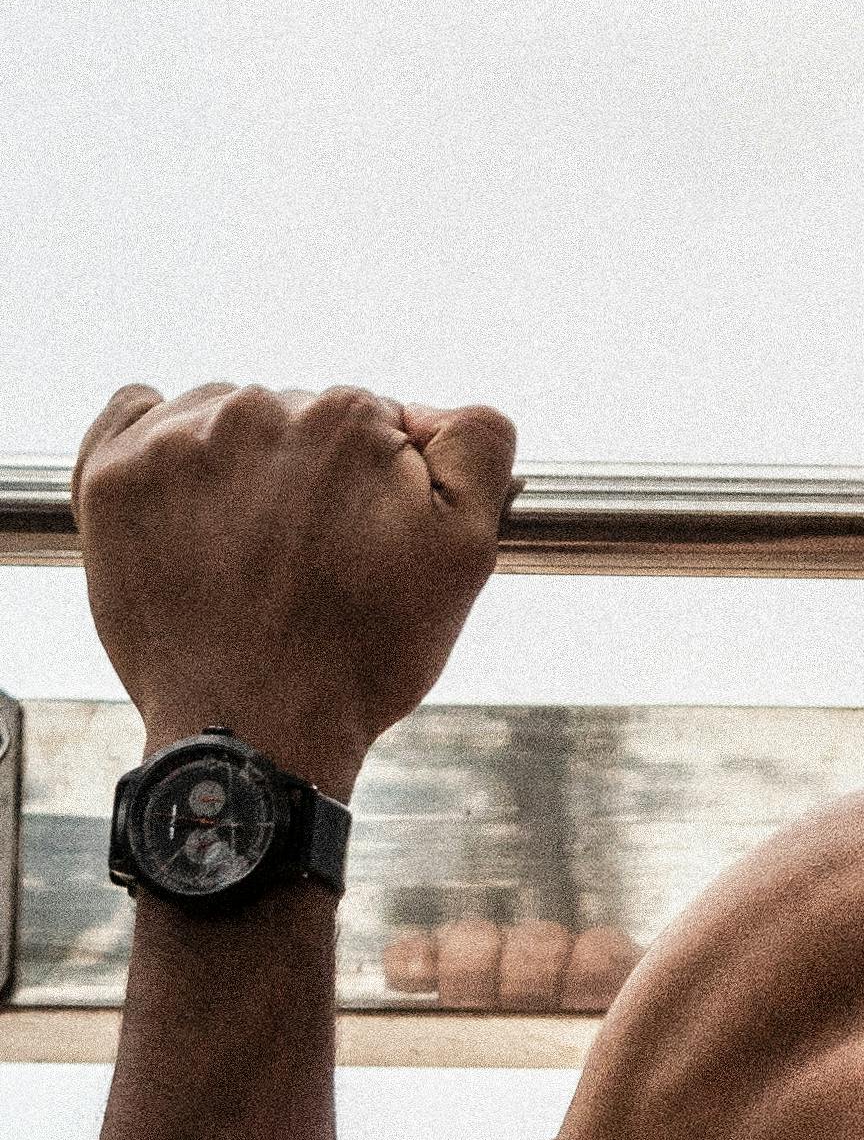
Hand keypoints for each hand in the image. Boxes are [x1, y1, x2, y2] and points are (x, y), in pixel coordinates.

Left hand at [73, 383, 517, 799]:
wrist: (254, 730)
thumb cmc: (362, 651)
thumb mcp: (468, 549)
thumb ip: (476, 444)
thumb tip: (434, 408)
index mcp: (347, 419)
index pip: (370, 420)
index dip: (377, 482)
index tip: (365, 538)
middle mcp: (254, 412)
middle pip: (294, 415)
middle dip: (307, 472)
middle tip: (309, 556)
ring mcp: (172, 446)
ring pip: (222, 416)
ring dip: (239, 462)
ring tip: (247, 545)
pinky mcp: (111, 480)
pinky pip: (133, 414)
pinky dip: (157, 439)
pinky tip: (182, 493)